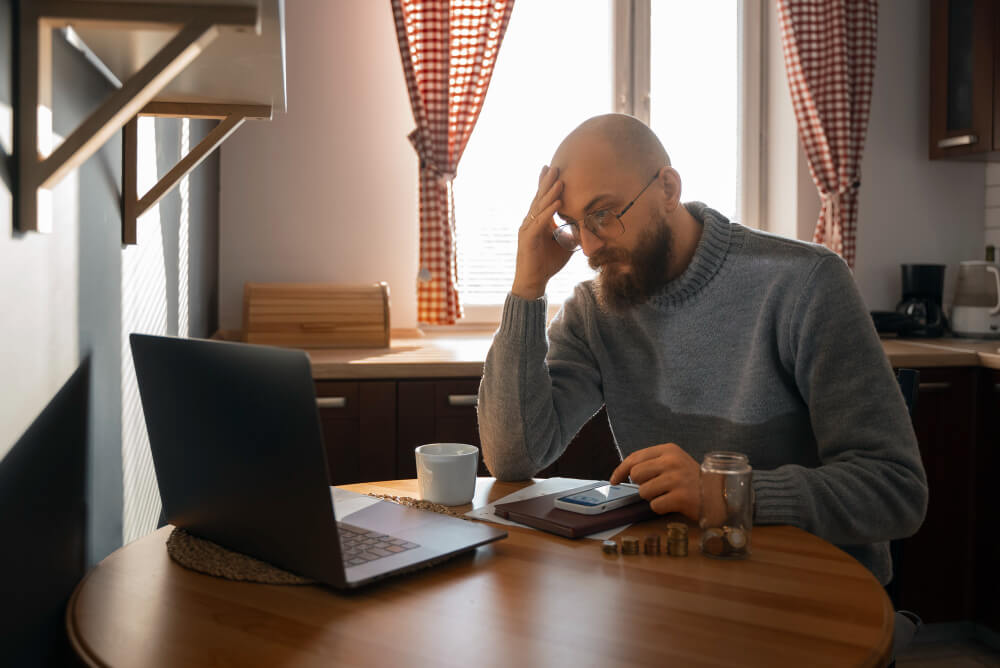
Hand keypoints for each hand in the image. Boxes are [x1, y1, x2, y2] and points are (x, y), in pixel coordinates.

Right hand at [511, 165, 569, 299]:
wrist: (533, 282)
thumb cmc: (547, 263)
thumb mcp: (565, 245)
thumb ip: (573, 233)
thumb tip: (588, 225)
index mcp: (538, 222)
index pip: (542, 200)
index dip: (546, 185)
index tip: (553, 169)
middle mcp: (531, 222)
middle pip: (539, 198)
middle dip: (547, 182)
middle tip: (554, 166)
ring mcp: (528, 229)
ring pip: (540, 207)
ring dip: (550, 193)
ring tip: (558, 180)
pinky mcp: (528, 239)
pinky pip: (540, 222)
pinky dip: (549, 212)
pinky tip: (557, 203)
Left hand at [609, 443, 700, 519]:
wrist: (718, 495)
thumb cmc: (692, 479)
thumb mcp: (674, 462)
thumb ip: (652, 463)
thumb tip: (624, 473)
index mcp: (669, 450)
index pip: (635, 458)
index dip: (620, 470)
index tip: (614, 480)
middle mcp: (672, 462)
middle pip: (636, 475)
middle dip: (642, 484)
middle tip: (657, 487)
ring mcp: (676, 479)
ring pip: (643, 492)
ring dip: (653, 497)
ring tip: (669, 494)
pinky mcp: (680, 497)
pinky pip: (655, 505)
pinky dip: (661, 508)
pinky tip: (674, 503)